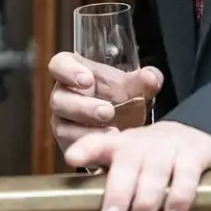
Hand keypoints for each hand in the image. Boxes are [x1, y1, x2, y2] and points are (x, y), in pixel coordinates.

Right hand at [48, 52, 164, 150]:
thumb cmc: (123, 99)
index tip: (87, 79)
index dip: (68, 71)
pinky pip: (72, 146)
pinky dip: (91, 146)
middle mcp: (64, 95)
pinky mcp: (68, 143)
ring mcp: (63, 121)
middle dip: (83, 106)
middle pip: (59, 98)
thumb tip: (150, 77)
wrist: (125, 128)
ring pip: (62, 125)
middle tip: (107, 111)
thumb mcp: (135, 88)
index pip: (59, 65)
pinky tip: (109, 145)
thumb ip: (144, 80)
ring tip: (113, 132)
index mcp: (75, 73)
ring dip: (86, 130)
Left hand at [63, 122, 210, 210]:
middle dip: (118, 192)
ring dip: (146, 200)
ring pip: (155, 171)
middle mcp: (141, 143)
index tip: (72, 158)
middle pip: (126, 163)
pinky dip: (179, 196)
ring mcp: (168, 146)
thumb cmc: (151, 160)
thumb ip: (110, 185)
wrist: (193, 137)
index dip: (84, 149)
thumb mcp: (127, 165)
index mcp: (119, 146)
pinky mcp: (195, 152)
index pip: (97, 143)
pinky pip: (186, 174)